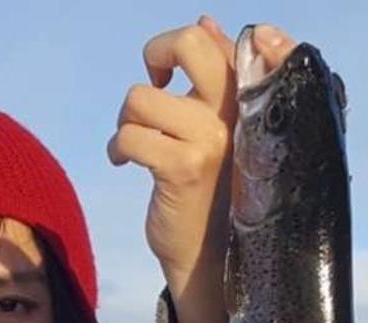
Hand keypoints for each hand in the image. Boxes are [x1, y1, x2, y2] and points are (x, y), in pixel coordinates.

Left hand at [107, 16, 297, 322]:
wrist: (211, 254)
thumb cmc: (213, 188)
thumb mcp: (218, 126)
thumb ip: (216, 74)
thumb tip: (205, 23)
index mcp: (249, 98)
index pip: (224, 41)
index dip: (186, 42)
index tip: (170, 71)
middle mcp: (237, 113)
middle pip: (190, 43)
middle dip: (157, 52)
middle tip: (155, 80)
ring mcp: (212, 140)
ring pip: (141, 97)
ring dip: (127, 119)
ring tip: (138, 143)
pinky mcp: (183, 168)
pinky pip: (129, 136)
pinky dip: (118, 148)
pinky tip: (127, 163)